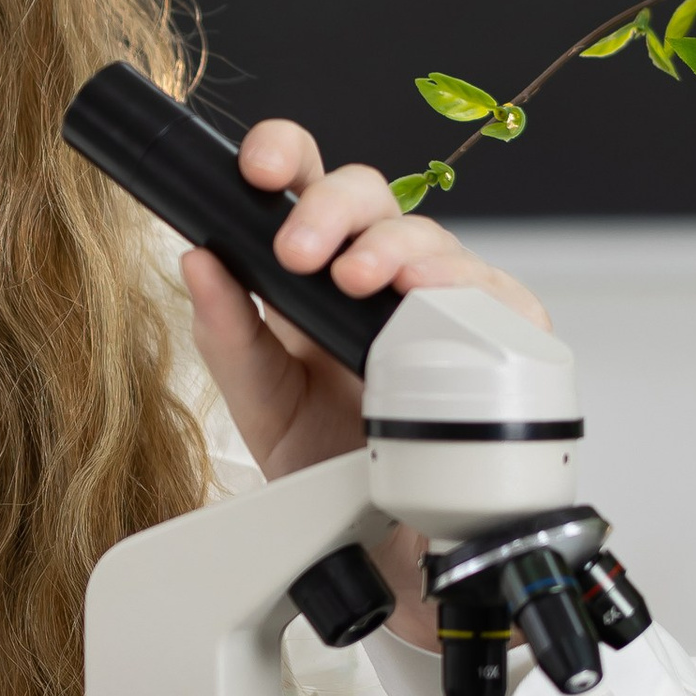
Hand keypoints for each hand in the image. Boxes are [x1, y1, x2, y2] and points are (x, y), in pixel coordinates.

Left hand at [179, 121, 551, 635]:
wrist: (376, 542)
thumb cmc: (321, 458)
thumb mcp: (258, 398)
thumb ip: (225, 332)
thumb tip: (196, 259)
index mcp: (316, 265)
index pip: (303, 180)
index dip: (283, 153)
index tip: (256, 169)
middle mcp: (380, 271)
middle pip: (369, 193)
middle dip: (331, 209)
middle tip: (299, 252)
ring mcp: (440, 302)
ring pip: (431, 236)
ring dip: (393, 248)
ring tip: (359, 281)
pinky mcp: (496, 341)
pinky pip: (498, 298)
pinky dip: (470, 292)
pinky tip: (435, 302)